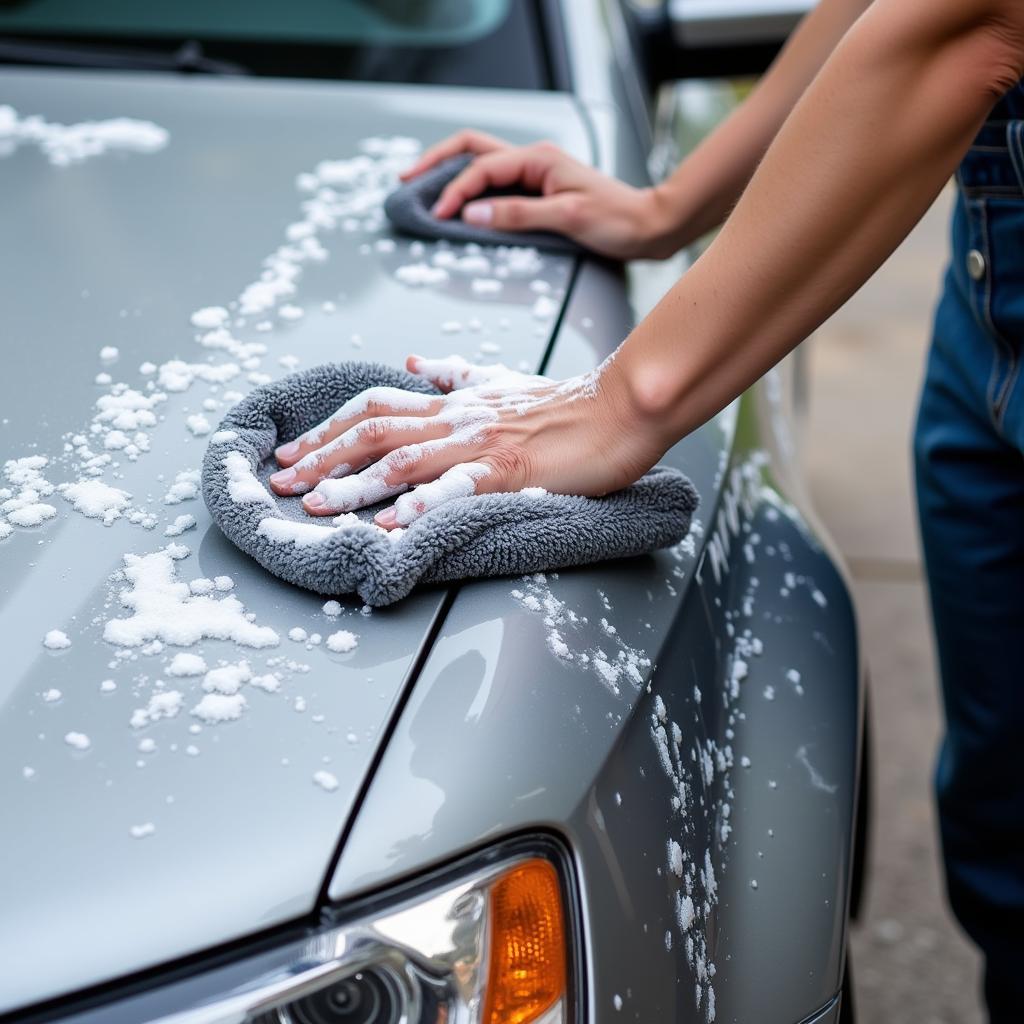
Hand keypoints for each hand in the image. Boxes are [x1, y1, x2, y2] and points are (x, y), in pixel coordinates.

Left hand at [268, 355, 660, 529]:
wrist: (619, 407)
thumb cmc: (565, 403)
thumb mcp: (500, 381)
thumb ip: (454, 374)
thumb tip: (411, 363)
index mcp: (452, 402)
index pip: (375, 407)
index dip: (329, 429)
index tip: (294, 453)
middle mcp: (455, 419)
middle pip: (373, 431)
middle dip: (322, 458)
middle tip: (283, 483)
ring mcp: (479, 443)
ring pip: (402, 459)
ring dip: (354, 484)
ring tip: (317, 508)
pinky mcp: (509, 469)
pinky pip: (457, 486)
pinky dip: (422, 504)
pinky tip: (393, 523)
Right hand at [400, 130, 678, 260]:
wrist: (648, 227)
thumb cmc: (617, 220)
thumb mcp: (567, 218)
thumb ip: (518, 215)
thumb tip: (472, 214)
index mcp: (538, 159)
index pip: (482, 169)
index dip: (455, 191)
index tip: (438, 215)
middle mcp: (533, 160)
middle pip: (472, 150)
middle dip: (438, 163)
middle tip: (408, 179)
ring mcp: (535, 175)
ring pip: (482, 166)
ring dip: (452, 175)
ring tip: (424, 191)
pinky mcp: (538, 192)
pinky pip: (496, 187)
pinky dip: (473, 193)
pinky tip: (460, 207)